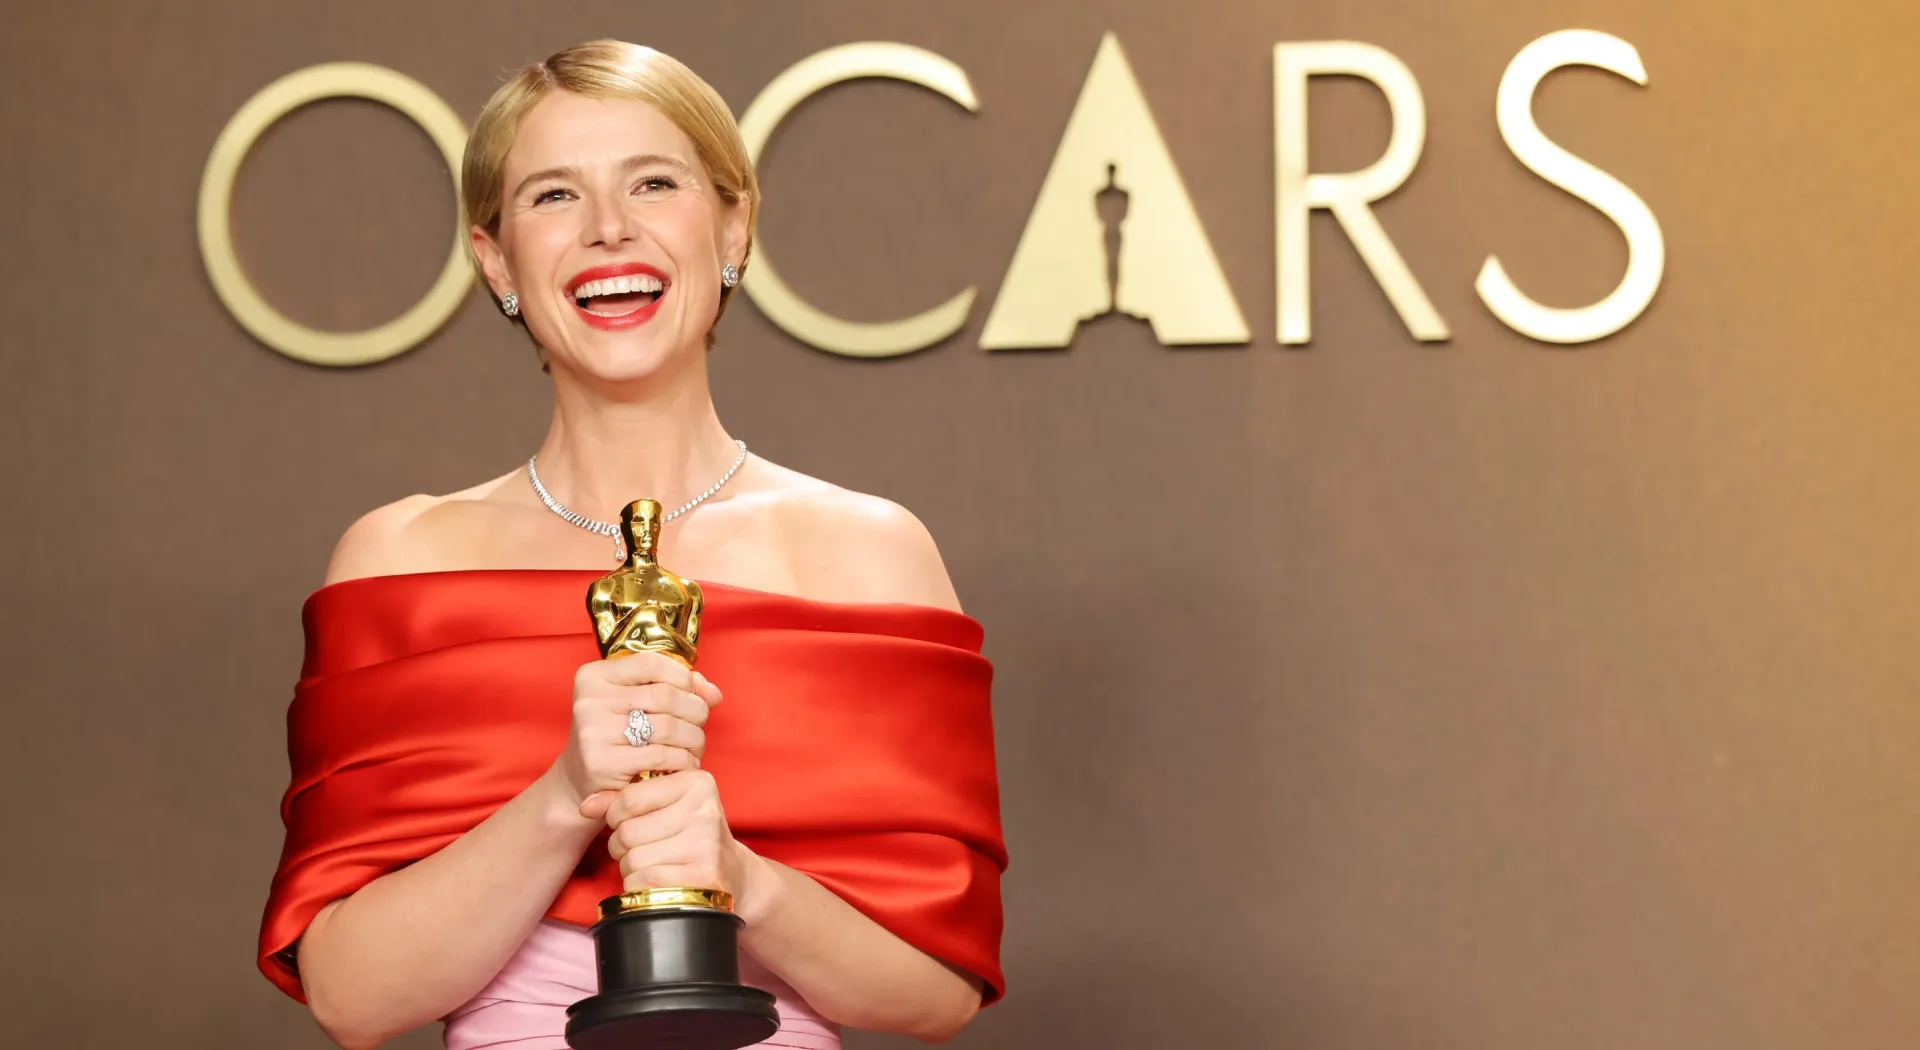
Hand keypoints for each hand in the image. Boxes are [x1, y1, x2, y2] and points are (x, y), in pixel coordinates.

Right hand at [548, 651, 723, 822]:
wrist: (581, 784)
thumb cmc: (617, 739)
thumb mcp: (636, 704)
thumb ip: (676, 689)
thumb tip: (714, 693)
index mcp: (595, 676)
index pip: (651, 662)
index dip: (683, 677)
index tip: (691, 695)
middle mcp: (590, 699)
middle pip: (665, 695)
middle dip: (695, 711)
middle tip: (699, 726)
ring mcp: (593, 731)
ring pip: (668, 726)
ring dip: (693, 739)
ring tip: (695, 747)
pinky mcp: (601, 762)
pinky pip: (661, 755)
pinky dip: (683, 760)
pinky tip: (685, 763)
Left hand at [604, 770, 760, 900]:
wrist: (731, 872)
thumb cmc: (689, 834)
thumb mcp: (665, 805)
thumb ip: (623, 799)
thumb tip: (585, 805)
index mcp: (696, 782)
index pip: (629, 798)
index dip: (616, 815)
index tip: (630, 821)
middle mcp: (704, 810)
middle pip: (627, 832)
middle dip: (623, 846)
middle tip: (642, 847)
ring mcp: (706, 844)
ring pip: (632, 859)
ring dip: (631, 868)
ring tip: (653, 863)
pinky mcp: (702, 876)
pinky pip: (643, 882)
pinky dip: (640, 886)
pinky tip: (659, 880)